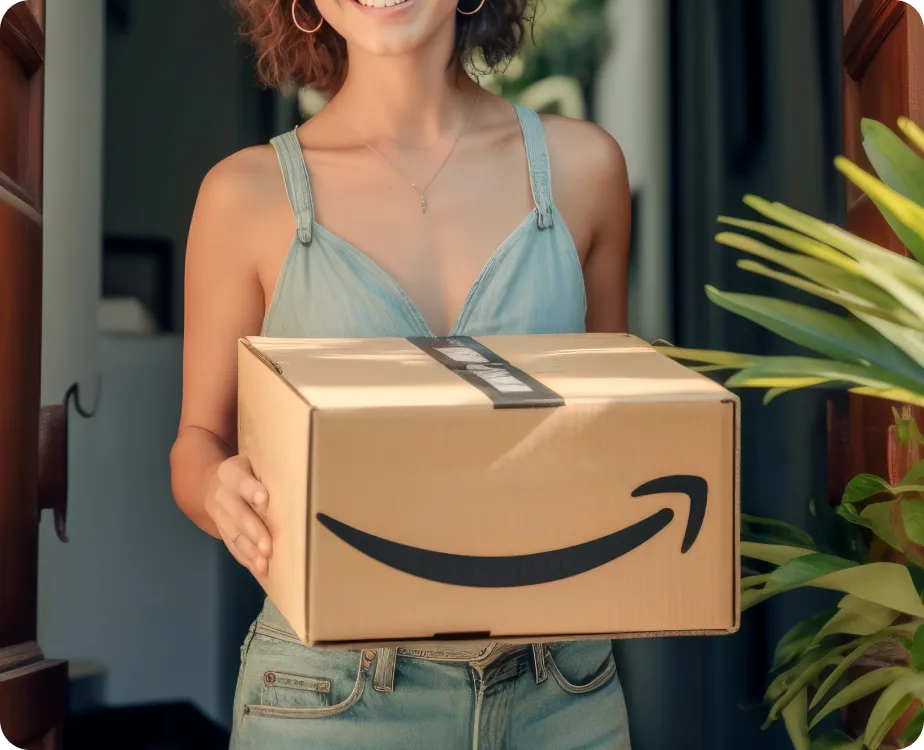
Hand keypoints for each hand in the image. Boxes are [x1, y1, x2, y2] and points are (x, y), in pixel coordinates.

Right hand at [206, 454, 271, 576]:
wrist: (216, 484)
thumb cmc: (251, 472)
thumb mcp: (257, 464)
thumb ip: (270, 473)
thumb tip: (301, 484)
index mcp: (231, 472)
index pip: (240, 480)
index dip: (251, 489)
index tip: (264, 500)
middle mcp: (221, 494)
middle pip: (237, 513)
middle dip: (254, 531)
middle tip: (268, 547)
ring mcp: (219, 515)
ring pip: (234, 534)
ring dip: (249, 551)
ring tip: (264, 565)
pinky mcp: (221, 531)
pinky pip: (232, 546)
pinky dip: (246, 559)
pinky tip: (259, 571)